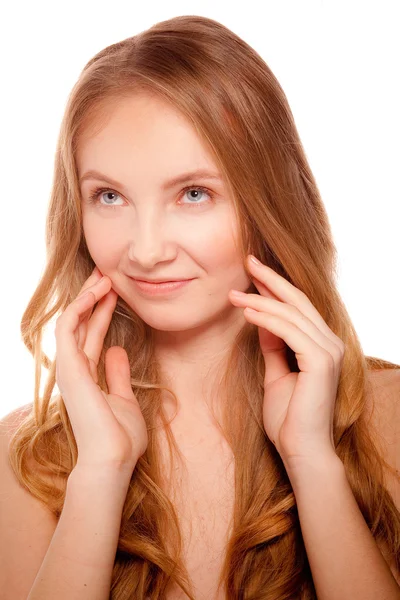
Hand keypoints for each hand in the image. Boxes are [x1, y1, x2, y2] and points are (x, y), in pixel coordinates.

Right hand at [55, 266, 147, 473]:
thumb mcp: (124, 399)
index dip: (102, 311)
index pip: (92, 334)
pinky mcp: (68, 367)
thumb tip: (117, 351)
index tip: (114, 290)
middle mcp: (76, 368)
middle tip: (105, 272)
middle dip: (93, 297)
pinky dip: (80, 308)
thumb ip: (117, 374)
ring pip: (73, 321)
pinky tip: (96, 292)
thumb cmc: (120, 437)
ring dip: (87, 296)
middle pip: (82, 323)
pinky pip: (68, 328)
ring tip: (105, 275)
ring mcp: (69, 367)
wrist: (113, 459)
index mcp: (88, 375)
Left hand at [229, 255, 344, 466]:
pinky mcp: (321, 361)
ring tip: (234, 294)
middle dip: (271, 279)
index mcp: (322, 345)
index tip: (252, 273)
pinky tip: (246, 312)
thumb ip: (273, 347)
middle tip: (247, 261)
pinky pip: (289, 330)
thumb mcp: (276, 373)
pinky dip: (266, 318)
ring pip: (292, 313)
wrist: (300, 450)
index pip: (298, 307)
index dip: (275, 287)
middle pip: (298, 300)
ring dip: (260, 300)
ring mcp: (328, 351)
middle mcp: (330, 343)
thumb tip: (262, 323)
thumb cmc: (288, 417)